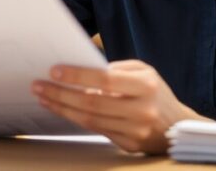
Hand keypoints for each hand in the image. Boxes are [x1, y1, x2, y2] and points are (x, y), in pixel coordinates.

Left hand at [31, 59, 206, 153]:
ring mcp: (136, 131)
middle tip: (39, 85)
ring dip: (63, 108)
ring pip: (90, 120)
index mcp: (146, 86)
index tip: (54, 71)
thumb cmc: (155, 92)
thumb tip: (80, 71)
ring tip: (44, 97)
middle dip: (61, 93)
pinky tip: (62, 109)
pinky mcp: (129, 145)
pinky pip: (96, 130)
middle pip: (93, 102)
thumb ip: (116, 69)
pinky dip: (76, 119)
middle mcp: (142, 110)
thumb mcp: (143, 71)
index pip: (105, 79)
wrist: (177, 126)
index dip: (78, 75)